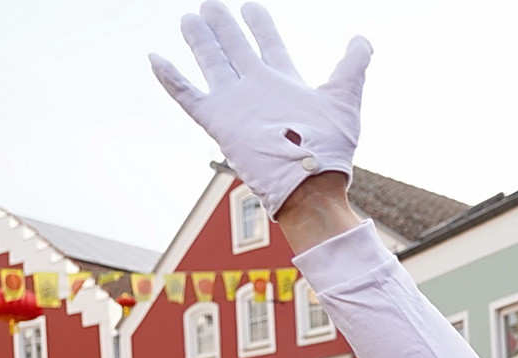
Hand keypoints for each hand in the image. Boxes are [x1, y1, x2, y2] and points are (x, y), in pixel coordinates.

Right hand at [150, 2, 371, 218]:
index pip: (269, 44)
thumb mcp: (345, 99)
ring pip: (212, 63)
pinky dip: (171, 78)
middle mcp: (258, 89)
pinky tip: (155, 59)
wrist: (309, 181)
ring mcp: (236, 103)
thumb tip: (362, 39)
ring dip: (200, 41)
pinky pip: (187, 95)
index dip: (260, 24)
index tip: (251, 6)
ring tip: (189, 19)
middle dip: (224, 27)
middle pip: (235, 49)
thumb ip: (352, 66)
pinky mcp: (218, 120)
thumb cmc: (330, 147)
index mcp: (284, 83)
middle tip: (211, 5)